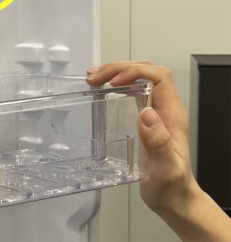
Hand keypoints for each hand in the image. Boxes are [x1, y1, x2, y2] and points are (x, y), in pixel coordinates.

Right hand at [87, 61, 230, 241]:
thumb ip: (159, 143)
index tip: (113, 81)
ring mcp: (155, 112)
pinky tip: (100, 88)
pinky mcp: (144, 118)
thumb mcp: (166, 170)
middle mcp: (165, 110)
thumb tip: (147, 114)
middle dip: (119, 68)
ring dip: (115, 72)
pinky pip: (131, 90)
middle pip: (146, 71)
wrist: (174, 199)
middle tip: (95, 78)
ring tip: (93, 78)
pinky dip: (113, 83)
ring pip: (138, 77)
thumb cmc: (171, 188)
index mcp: (173, 116)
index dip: (135, 72)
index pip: (160, 77)